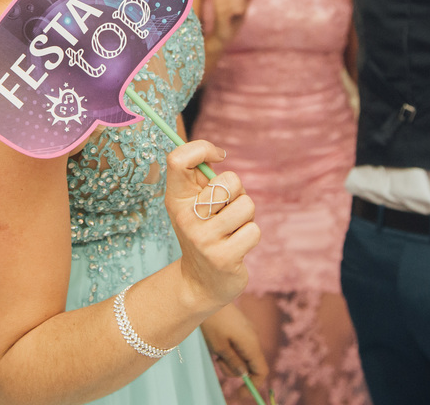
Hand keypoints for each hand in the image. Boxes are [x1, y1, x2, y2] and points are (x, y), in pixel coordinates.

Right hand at [164, 140, 259, 312]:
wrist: (200, 282)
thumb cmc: (203, 231)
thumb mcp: (192, 203)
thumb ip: (199, 177)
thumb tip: (216, 153)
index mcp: (175, 198)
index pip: (178, 159)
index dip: (202, 148)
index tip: (218, 156)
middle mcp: (185, 217)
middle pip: (228, 180)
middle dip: (237, 192)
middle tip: (226, 210)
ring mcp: (203, 239)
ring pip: (247, 205)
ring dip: (246, 216)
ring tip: (233, 229)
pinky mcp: (223, 258)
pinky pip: (254, 230)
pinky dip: (250, 236)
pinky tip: (237, 246)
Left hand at [201, 304, 268, 394]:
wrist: (208, 294)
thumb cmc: (212, 322)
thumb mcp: (219, 347)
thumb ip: (233, 362)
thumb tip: (244, 375)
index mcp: (251, 344)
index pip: (261, 371)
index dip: (253, 386)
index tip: (239, 394)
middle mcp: (254, 337)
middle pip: (251, 365)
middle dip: (235, 370)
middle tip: (218, 361)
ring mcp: (248, 331)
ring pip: (244, 355)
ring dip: (230, 359)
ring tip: (215, 348)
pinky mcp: (241, 327)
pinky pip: (240, 345)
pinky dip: (230, 350)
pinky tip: (217, 341)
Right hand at [211, 0, 250, 45]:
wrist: (222, 38)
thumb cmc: (232, 23)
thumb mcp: (242, 9)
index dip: (244, 3)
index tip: (237, 12)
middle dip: (243, 6)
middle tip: (236, 15)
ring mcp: (218, 4)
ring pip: (240, 2)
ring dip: (241, 11)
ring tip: (234, 17)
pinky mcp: (219, 12)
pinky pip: (237, 9)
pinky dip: (239, 14)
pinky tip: (233, 18)